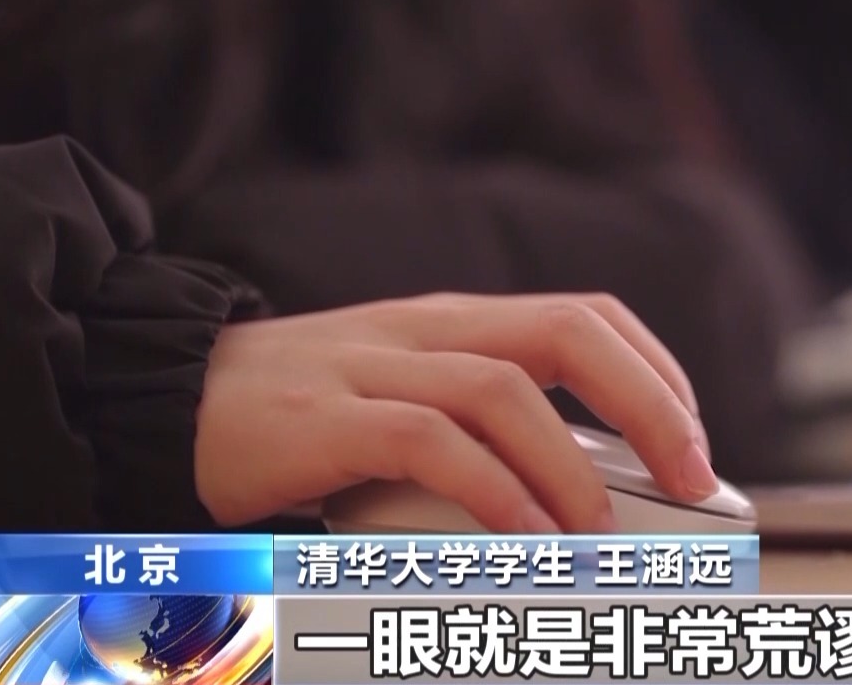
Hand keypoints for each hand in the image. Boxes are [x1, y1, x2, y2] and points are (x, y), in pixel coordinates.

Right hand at [193, 292, 715, 532]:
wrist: (157, 398)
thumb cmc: (298, 416)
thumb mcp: (401, 397)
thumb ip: (480, 427)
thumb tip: (580, 497)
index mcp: (456, 322)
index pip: (585, 317)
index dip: (655, 372)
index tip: (694, 440)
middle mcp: (426, 330)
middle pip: (567, 333)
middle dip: (648, 402)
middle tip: (690, 476)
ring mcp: (371, 367)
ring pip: (502, 389)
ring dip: (568, 466)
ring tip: (600, 532)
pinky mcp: (320, 419)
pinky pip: (425, 440)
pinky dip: (485, 487)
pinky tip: (519, 533)